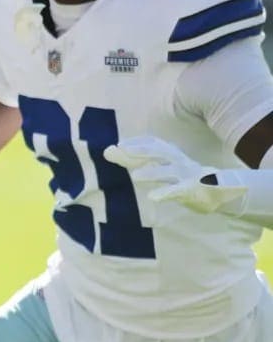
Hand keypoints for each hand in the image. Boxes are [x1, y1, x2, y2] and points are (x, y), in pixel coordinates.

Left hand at [103, 136, 245, 213]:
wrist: (226, 195)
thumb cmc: (192, 181)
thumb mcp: (169, 172)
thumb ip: (145, 165)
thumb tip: (119, 159)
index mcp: (174, 158)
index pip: (155, 146)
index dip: (138, 143)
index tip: (118, 145)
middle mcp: (180, 163)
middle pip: (156, 154)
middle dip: (136, 152)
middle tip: (114, 151)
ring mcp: (188, 176)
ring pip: (169, 172)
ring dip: (152, 173)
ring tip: (135, 178)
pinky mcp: (194, 190)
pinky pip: (179, 191)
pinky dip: (166, 193)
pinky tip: (153, 197)